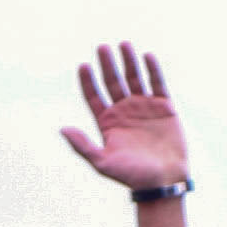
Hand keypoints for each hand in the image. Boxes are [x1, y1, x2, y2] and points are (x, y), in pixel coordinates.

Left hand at [60, 43, 186, 192]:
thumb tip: (62, 129)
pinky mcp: (164, 107)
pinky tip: (146, 56)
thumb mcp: (102, 162)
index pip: (93, 96)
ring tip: (123, 44)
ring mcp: (144, 107)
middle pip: (112, 82)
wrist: (163, 181)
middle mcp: (123, 111)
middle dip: (106, 65)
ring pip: (134, 79)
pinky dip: (152, 70)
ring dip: (128, 62)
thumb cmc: (132, 175)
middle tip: (101, 47)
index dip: (87, 81)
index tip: (83, 66)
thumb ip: (83, 145)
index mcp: (106, 121)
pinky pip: (157, 84)